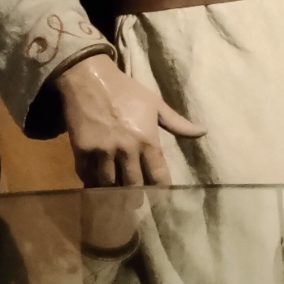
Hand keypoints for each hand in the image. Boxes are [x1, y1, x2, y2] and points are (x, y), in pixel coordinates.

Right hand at [51, 55, 205, 189]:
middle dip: (136, 197)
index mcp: (147, 140)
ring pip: (109, 185)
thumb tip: (203, 132)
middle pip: (133, 185)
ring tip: (117, 201)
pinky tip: (97, 186)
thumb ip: (177, 123)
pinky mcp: (80, 152)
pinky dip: (92, 183)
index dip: (160, 189)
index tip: (161, 196)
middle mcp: (126, 150)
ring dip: (113, 193)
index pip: (158, 175)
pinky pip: (87, 176)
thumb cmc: (126, 90)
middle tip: (137, 204)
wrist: (88, 78)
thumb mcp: (155, 104)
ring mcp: (102, 152)